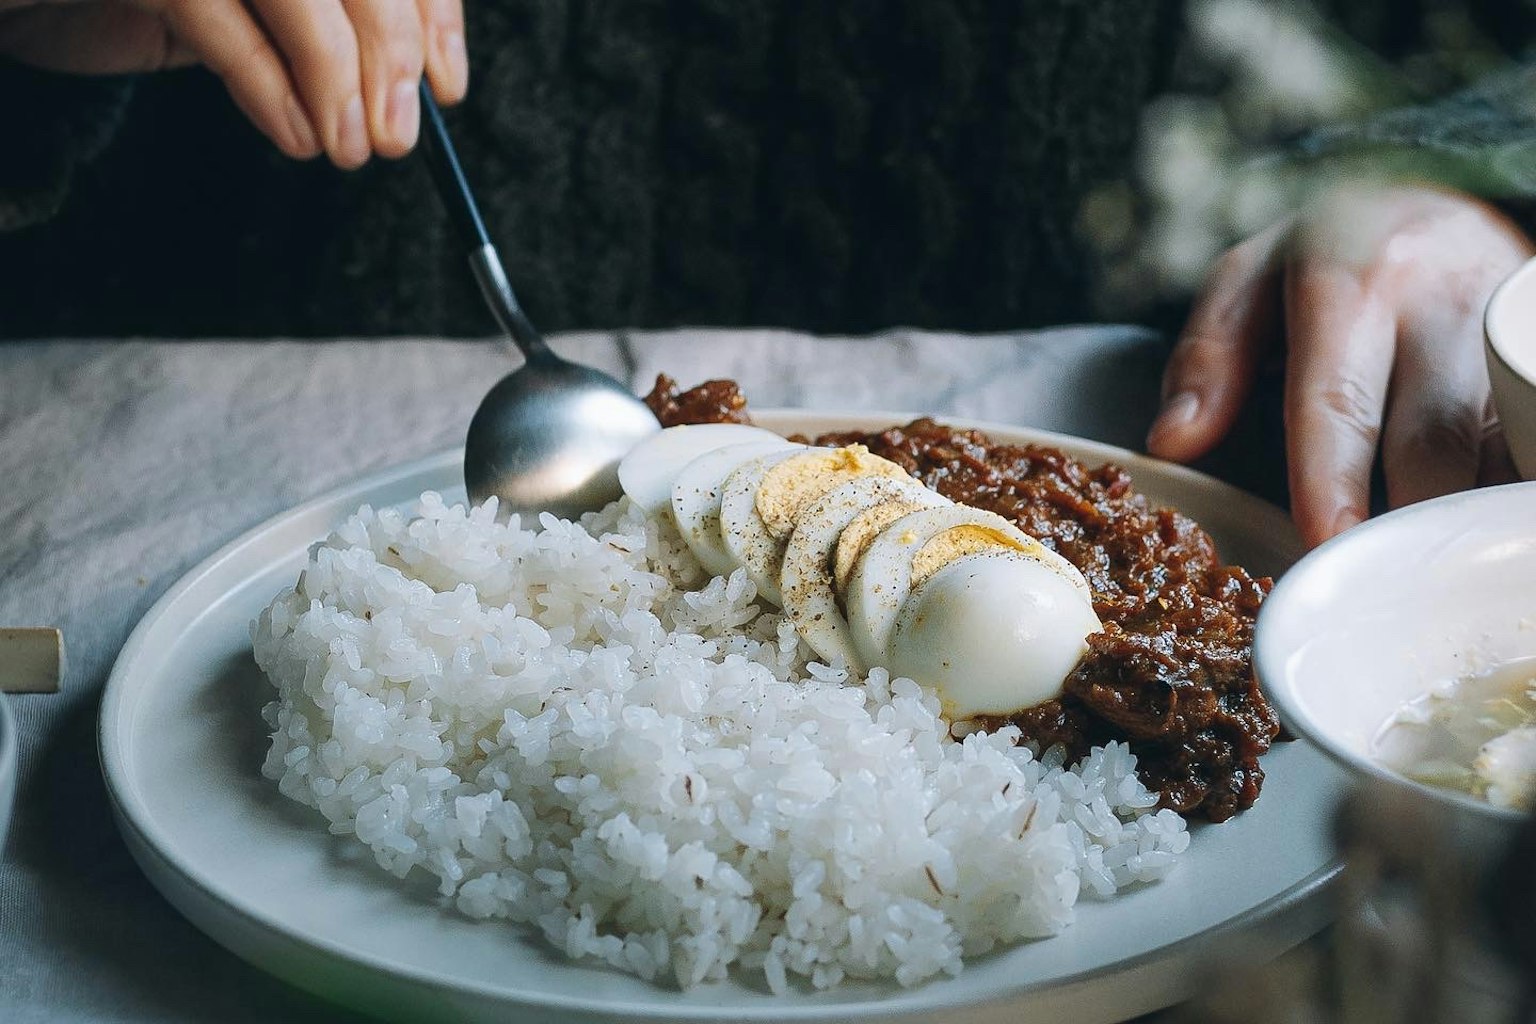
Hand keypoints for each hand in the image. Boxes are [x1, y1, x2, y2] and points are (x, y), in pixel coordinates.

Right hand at [0, 0, 467, 167]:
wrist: (22, 2)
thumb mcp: (257, 10)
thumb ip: (324, 23)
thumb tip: (415, 82)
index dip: (429, 14)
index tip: (447, 87)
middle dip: (389, 54)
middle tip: (397, 138)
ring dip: (334, 78)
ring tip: (348, 151)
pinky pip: (209, 9)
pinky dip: (264, 84)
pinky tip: (297, 138)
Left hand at [1146, 184, 1533, 547]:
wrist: (1434, 199)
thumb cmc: (1329, 255)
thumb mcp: (1247, 282)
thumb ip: (1207, 358)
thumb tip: (1172, 440)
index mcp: (1352, 279)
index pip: (1338, 394)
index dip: (1332, 474)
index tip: (1326, 541)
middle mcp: (1441, 301)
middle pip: (1435, 435)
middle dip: (1410, 522)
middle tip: (1381, 590)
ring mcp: (1510, 330)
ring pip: (1502, 444)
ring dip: (1473, 518)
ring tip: (1442, 580)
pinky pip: (1534, 436)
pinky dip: (1512, 491)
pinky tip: (1494, 537)